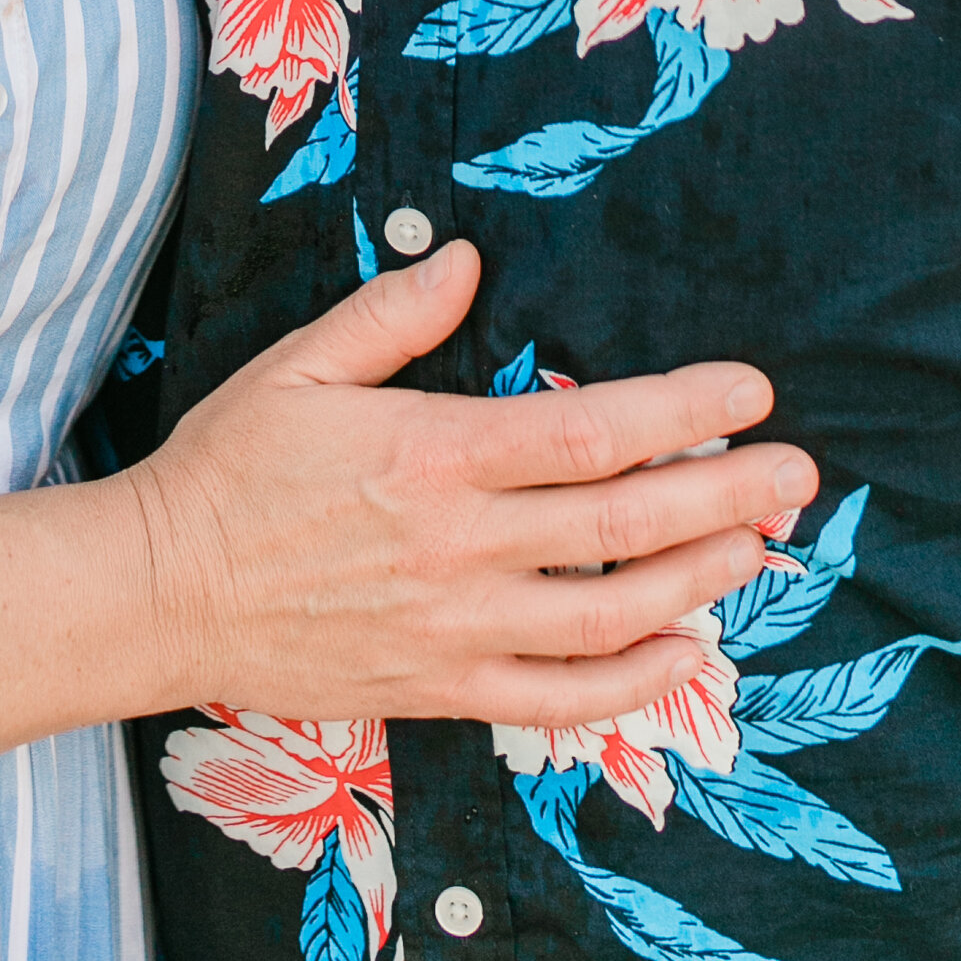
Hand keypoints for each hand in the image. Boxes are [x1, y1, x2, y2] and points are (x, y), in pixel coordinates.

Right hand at [129, 241, 812, 726]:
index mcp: (436, 454)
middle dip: (726, 494)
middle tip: (797, 474)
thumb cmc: (230, 468)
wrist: (164, 591)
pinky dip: (634, 683)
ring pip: (612, 614)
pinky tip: (685, 653)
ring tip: (761, 547)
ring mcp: (457, 627)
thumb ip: (393, 314)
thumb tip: (467, 260)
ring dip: (700, 579)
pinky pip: (560, 700)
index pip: (592, 430)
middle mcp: (463, 546)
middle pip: (626, 522)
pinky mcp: (442, 687)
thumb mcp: (301, 366)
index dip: (683, 411)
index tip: (748, 392)